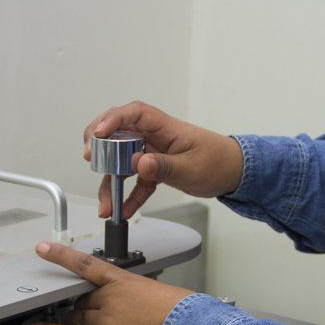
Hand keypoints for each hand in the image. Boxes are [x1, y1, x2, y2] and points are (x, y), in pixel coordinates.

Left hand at [31, 242, 192, 324]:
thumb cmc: (181, 310)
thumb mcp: (157, 291)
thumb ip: (138, 293)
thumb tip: (135, 301)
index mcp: (122, 281)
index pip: (85, 264)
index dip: (61, 255)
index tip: (44, 249)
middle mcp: (110, 299)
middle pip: (82, 299)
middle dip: (80, 305)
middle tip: (77, 308)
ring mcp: (107, 320)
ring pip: (76, 316)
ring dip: (67, 319)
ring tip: (52, 322)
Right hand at [83, 101, 243, 218]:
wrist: (233, 173)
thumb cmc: (218, 161)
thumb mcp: (192, 166)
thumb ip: (164, 166)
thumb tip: (139, 163)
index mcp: (164, 126)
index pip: (134, 114)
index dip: (112, 119)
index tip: (98, 133)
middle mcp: (153, 137)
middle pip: (118, 136)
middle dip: (101, 148)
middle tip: (91, 161)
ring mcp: (151, 154)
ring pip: (122, 164)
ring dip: (111, 183)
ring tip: (105, 205)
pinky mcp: (154, 170)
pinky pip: (135, 183)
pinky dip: (128, 198)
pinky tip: (122, 211)